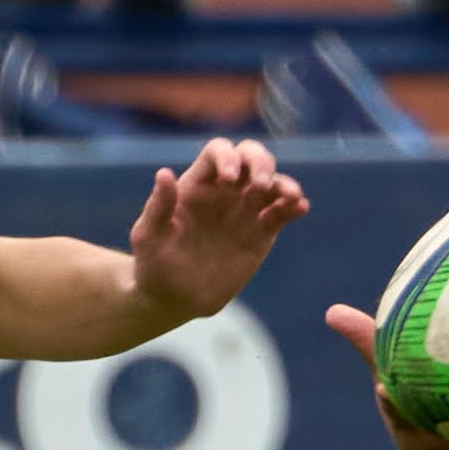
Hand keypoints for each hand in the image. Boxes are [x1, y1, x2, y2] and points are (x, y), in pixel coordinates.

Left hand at [128, 137, 309, 320]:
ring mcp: (245, 211)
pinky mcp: (261, 233)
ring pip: (273, 183)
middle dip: (260, 162)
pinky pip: (282, 213)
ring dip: (284, 183)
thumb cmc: (154, 263)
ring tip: (290, 196)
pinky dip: (294, 206)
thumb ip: (158, 205)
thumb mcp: (148, 235)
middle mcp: (225, 191)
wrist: (174, 297)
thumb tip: (164, 173)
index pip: (218, 151)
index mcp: (197, 184)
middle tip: (260, 185)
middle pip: (251, 156)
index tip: (229, 180)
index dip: (227, 157)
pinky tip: (300, 208)